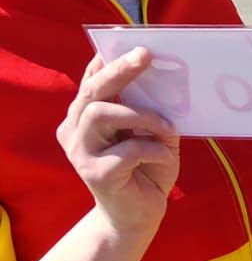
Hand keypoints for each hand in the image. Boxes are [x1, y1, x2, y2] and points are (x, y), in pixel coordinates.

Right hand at [57, 51, 179, 234]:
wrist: (139, 216)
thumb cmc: (147, 171)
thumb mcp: (156, 137)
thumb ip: (153, 113)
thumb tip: (166, 85)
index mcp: (85, 117)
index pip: (91, 82)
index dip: (107, 62)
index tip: (130, 43)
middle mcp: (75, 131)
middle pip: (92, 92)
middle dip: (119, 71)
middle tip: (144, 56)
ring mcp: (81, 153)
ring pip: (100, 114)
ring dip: (140, 115)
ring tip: (166, 127)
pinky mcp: (95, 174)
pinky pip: (126, 151)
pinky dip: (152, 150)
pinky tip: (165, 157)